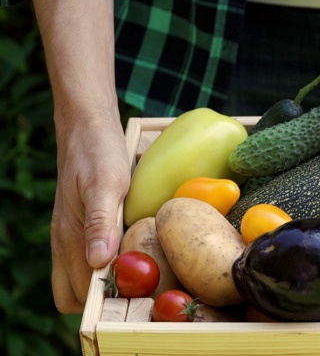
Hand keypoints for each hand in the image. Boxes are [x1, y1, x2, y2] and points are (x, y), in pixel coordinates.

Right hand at [50, 109, 129, 312]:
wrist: (87, 127)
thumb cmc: (98, 153)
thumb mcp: (106, 184)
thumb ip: (101, 223)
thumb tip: (98, 263)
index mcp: (69, 237)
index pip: (77, 294)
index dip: (102, 303)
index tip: (133, 297)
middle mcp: (66, 241)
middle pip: (76, 294)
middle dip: (102, 300)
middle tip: (138, 288)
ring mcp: (72, 234)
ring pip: (82, 276)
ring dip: (106, 282)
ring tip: (140, 272)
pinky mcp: (82, 225)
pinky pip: (89, 257)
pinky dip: (107, 264)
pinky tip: (132, 251)